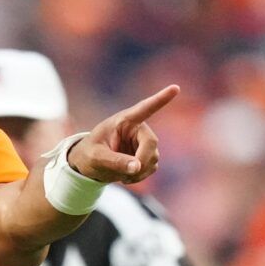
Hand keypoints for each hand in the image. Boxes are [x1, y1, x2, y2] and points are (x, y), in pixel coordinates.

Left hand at [65, 85, 179, 184]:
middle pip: (151, 143)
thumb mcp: (96, 157)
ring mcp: (143, 142)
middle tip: (129, 175)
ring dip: (139, 171)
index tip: (175, 88)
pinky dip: (140, 176)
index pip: (144, 108)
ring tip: (122, 177)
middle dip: (142, 161)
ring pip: (153, 158)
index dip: (161, 99)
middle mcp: (137, 128)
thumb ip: (114, 161)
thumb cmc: (89, 154)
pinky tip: (127, 177)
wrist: (90, 164)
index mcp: (124, 120)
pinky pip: (151, 167)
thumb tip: (137, 167)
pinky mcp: (146, 156)